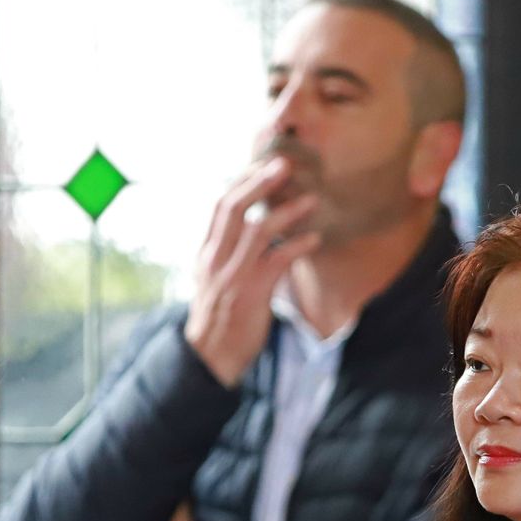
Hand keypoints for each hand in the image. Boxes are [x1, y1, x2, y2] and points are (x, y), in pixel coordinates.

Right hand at [184, 157, 321, 386]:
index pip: (220, 206)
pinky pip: (277, 261)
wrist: (210, 358)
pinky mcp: (251, 294)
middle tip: (285, 163)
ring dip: (286, 211)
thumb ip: (229, 254)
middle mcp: (215, 259)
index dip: (242, 181)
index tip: (264, 162)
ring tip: (311, 199)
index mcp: (206, 253)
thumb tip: (253, 228)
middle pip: (233, 208)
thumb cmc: (220, 318)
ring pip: (256, 230)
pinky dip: (297, 245)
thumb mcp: (215, 280)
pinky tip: (314, 238)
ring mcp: (232, 276)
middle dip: (259, 182)